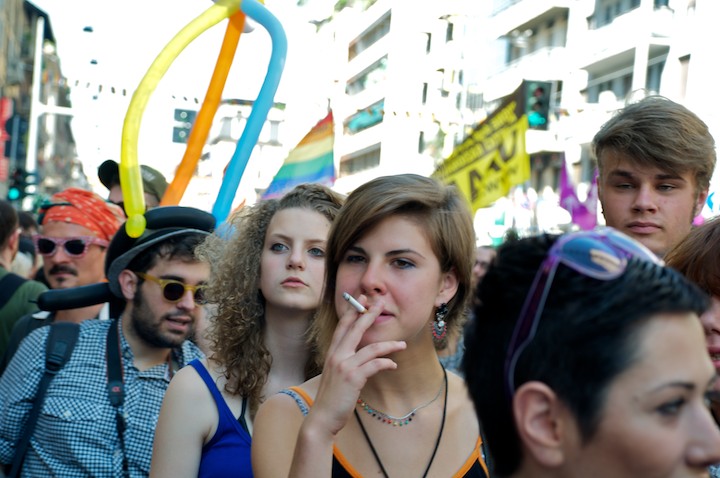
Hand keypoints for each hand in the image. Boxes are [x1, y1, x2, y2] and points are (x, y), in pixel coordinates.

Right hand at [309, 296, 405, 435]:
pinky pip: (375, 365)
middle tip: (380, 303)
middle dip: (368, 314)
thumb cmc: (331, 397)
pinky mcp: (353, 378)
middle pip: (355, 329)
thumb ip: (345, 362)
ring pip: (371, 348)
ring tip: (402, 344)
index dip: (352, 311)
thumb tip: (361, 356)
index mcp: (332, 353)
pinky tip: (393, 365)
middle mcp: (336, 356)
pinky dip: (386, 363)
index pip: (342, 327)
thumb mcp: (335, 375)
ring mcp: (344, 366)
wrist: (322, 417)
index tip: (361, 299)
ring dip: (389, 345)